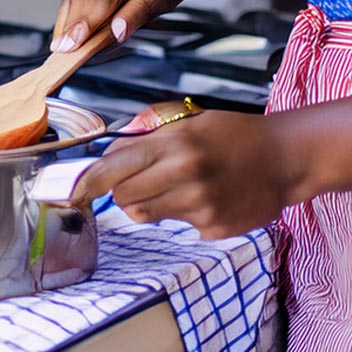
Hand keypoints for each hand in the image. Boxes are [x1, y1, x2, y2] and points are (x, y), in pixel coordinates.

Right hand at [52, 0, 192, 52]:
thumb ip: (136, 15)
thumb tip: (117, 32)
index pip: (96, 0)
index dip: (82, 26)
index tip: (71, 46)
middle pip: (80, 0)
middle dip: (71, 29)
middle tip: (64, 55)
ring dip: (68, 24)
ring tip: (64, 50)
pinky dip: (73, 16)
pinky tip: (72, 33)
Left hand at [73, 111, 301, 239]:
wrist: (286, 157)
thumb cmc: (237, 134)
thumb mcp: (192, 121)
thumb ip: (149, 135)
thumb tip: (112, 150)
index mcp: (176, 143)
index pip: (115, 167)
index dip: (86, 182)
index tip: (66, 191)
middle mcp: (185, 175)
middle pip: (123, 197)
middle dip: (122, 189)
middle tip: (142, 177)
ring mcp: (200, 206)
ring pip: (146, 214)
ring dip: (149, 202)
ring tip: (177, 184)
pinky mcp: (213, 229)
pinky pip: (178, 226)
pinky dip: (182, 214)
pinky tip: (206, 197)